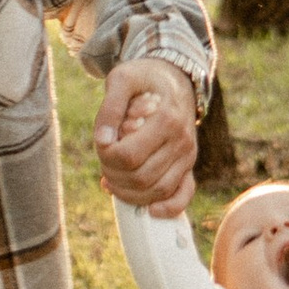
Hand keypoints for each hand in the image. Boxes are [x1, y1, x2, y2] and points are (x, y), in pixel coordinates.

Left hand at [95, 57, 198, 215]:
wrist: (174, 77)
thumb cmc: (144, 78)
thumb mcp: (122, 79)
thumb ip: (109, 108)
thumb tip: (102, 141)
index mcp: (166, 119)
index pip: (128, 156)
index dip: (106, 157)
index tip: (100, 143)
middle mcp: (182, 141)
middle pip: (140, 177)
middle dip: (113, 174)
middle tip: (104, 159)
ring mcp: (188, 155)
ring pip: (157, 191)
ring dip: (129, 192)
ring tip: (112, 176)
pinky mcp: (188, 165)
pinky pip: (184, 195)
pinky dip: (169, 208)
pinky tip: (150, 210)